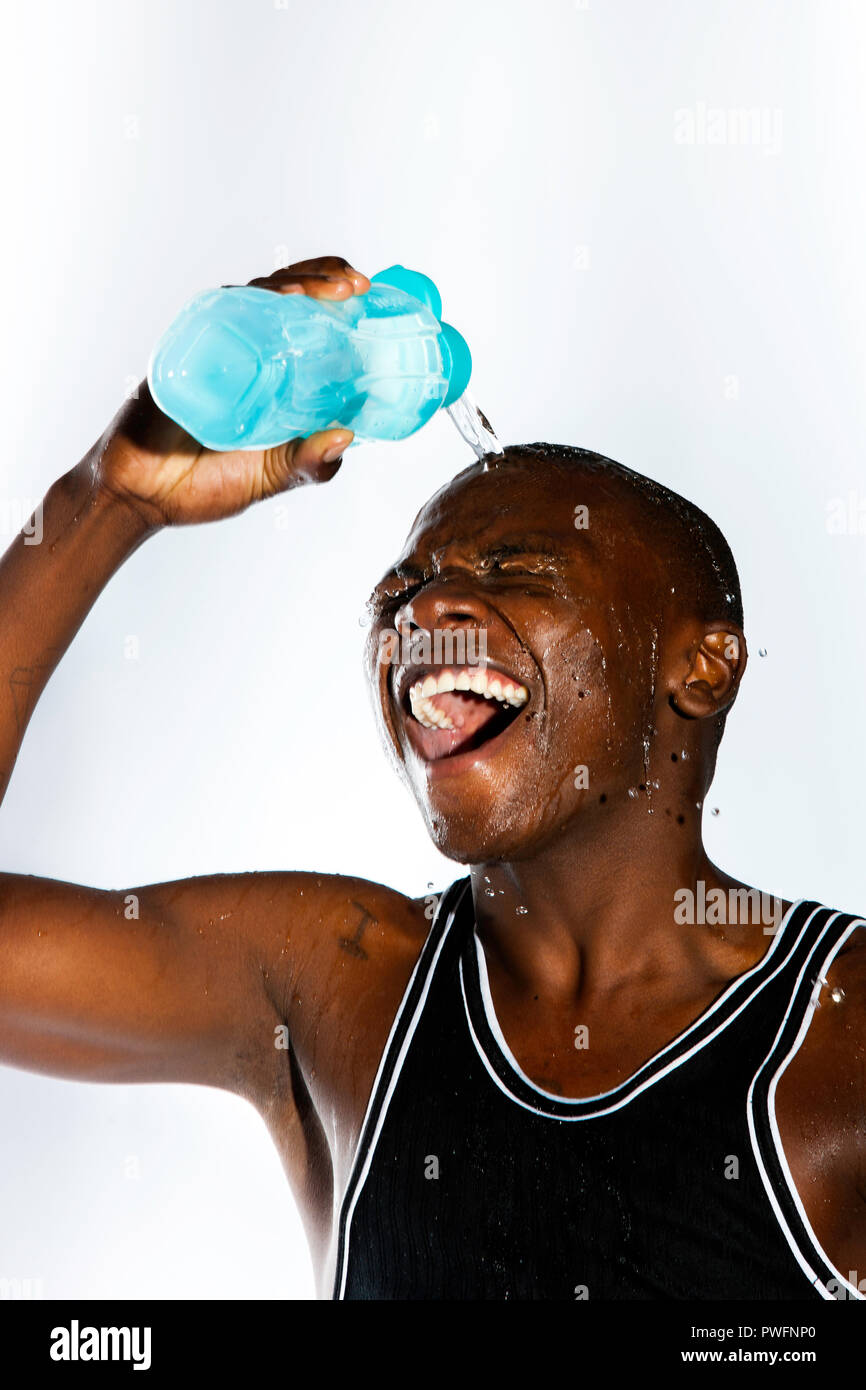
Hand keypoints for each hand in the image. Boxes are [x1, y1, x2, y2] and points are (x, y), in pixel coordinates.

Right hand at [86, 256, 370, 526]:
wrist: (143, 495)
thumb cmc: (207, 484)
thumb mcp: (273, 478)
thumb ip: (309, 464)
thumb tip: (348, 435)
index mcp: (279, 379)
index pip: (316, 329)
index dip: (346, 310)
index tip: (376, 303)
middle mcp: (251, 352)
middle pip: (294, 297)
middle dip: (330, 280)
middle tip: (360, 287)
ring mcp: (219, 343)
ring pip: (263, 293)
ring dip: (301, 281)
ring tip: (333, 289)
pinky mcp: (188, 343)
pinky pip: (220, 308)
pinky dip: (253, 296)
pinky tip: (281, 297)